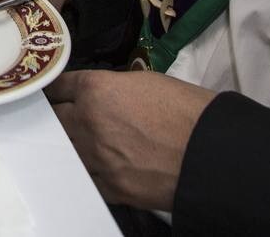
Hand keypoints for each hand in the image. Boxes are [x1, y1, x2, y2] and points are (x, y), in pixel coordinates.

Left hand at [46, 69, 215, 210]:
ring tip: (83, 142)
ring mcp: (97, 157)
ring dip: (71, 145)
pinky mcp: (111, 187)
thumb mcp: (147, 83)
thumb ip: (113, 88)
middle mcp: (89, 122)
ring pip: (66, 150)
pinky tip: (99, 166)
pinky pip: (87, 177)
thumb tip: (103, 96)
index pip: (59, 86)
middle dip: (59, 117)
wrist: (215, 152)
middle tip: (65, 117)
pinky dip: (90, 171)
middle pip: (55, 119)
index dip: (55, 89)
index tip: (54, 92)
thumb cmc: (190, 112)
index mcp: (97, 90)